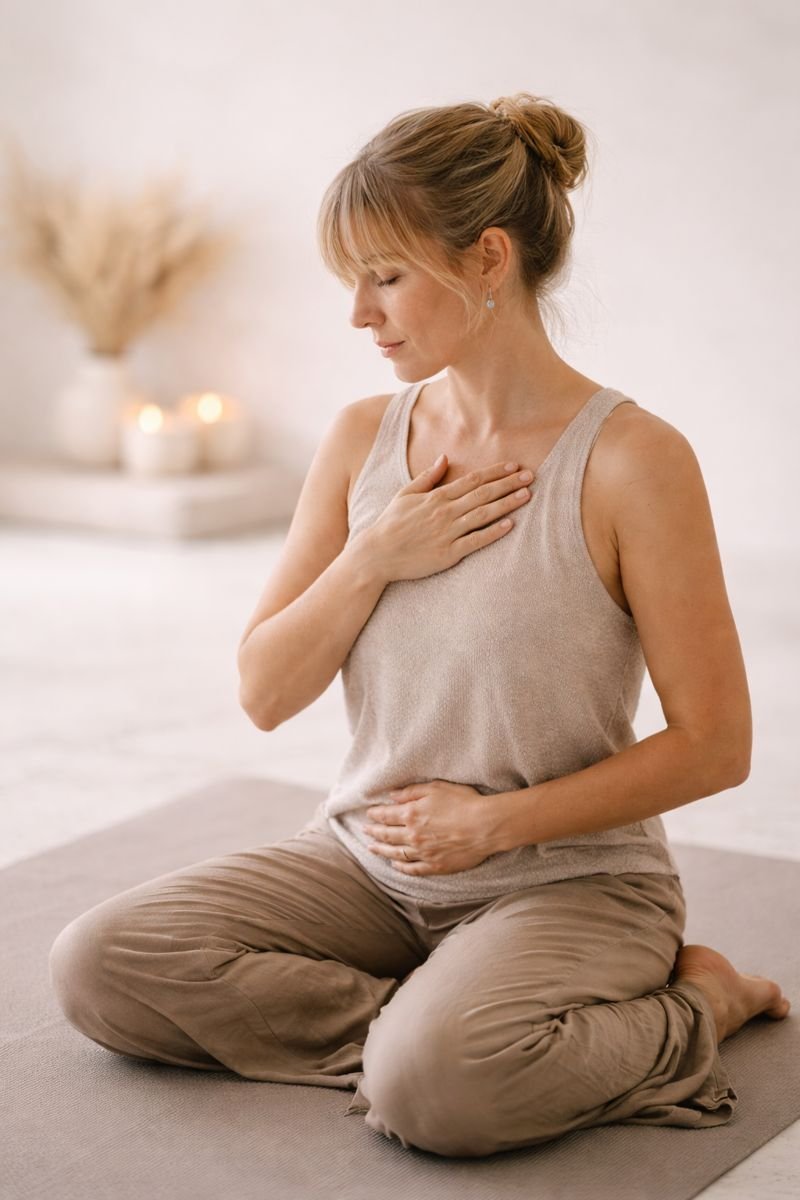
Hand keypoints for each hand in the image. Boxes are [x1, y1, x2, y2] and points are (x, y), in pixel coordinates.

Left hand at [362, 779, 502, 874]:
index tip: (369, 813)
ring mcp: (424, 853)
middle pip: (387, 835)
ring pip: (395, 853)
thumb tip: (391, 795)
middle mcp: (413, 835)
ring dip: (381, 850)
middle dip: (373, 832)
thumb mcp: (436, 788)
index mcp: (412, 814)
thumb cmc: (464, 803)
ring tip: (371, 848)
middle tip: (364, 830)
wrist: (486, 826)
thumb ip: (411, 792)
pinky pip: (413, 869)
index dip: (375, 814)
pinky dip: (401, 867)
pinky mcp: (436, 865)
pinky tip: (395, 864)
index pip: (386, 815)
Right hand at [363, 457, 533, 584]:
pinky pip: (475, 541)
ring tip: (527, 496)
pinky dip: (493, 533)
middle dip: (508, 484)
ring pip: (483, 515)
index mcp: (437, 497)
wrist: (377, 553)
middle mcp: (445, 512)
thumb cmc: (391, 523)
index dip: (495, 473)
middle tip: (532, 476)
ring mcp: (448, 533)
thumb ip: (428, 477)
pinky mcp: (448, 553)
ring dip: (507, 504)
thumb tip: (444, 458)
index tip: (514, 466)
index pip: (472, 480)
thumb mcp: (405, 494)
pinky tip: (510, 525)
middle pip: (483, 494)